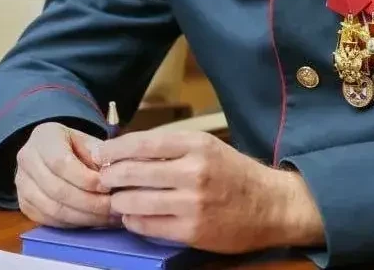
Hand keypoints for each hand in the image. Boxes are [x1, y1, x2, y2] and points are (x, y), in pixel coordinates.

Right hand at [14, 122, 114, 227]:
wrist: (52, 154)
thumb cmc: (75, 147)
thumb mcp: (88, 141)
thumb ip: (99, 155)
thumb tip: (111, 174)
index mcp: (43, 137)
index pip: (61, 163)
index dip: (86, 179)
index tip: (108, 187)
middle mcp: (26, 159)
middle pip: (57, 189)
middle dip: (90, 203)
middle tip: (114, 208)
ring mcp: (22, 184)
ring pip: (53, 209)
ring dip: (84, 217)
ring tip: (108, 217)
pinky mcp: (24, 204)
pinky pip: (49, 220)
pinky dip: (74, 224)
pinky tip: (94, 221)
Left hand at [96, 129, 323, 253]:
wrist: (272, 206)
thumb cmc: (235, 174)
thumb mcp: (207, 148)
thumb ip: (171, 148)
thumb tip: (126, 150)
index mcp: (196, 145)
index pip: (142, 143)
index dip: (115, 149)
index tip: (102, 153)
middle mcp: (193, 172)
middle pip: (131, 172)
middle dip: (110, 176)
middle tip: (105, 178)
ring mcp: (191, 204)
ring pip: (134, 201)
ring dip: (119, 201)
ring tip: (118, 199)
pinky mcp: (191, 231)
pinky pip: (147, 225)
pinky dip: (133, 221)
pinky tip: (134, 217)